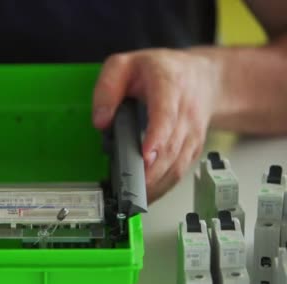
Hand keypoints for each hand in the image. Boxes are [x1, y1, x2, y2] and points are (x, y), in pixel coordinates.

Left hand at [92, 48, 220, 202]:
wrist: (202, 77)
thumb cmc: (160, 71)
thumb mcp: (124, 64)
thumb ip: (107, 88)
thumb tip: (101, 121)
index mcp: (168, 86)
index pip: (166, 115)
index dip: (157, 138)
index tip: (146, 156)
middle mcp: (185, 111)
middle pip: (171, 147)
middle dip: (151, 172)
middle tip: (130, 189)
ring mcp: (193, 132)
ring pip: (178, 164)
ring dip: (157, 184)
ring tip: (134, 199)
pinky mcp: (193, 148)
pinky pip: (181, 171)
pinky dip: (164, 186)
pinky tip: (147, 195)